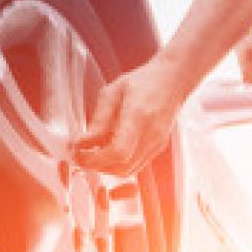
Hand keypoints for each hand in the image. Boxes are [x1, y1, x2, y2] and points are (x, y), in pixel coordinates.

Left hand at [72, 57, 187, 176]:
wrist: (173, 79)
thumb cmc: (142, 82)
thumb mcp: (113, 93)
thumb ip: (98, 120)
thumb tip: (81, 143)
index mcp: (138, 116)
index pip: (118, 151)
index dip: (94, 158)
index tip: (78, 152)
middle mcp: (151, 134)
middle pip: (121, 167)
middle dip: (96, 165)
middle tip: (80, 155)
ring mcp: (156, 143)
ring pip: (127, 171)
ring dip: (106, 167)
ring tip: (92, 153)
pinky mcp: (157, 148)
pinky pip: (135, 166)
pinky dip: (118, 164)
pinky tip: (108, 151)